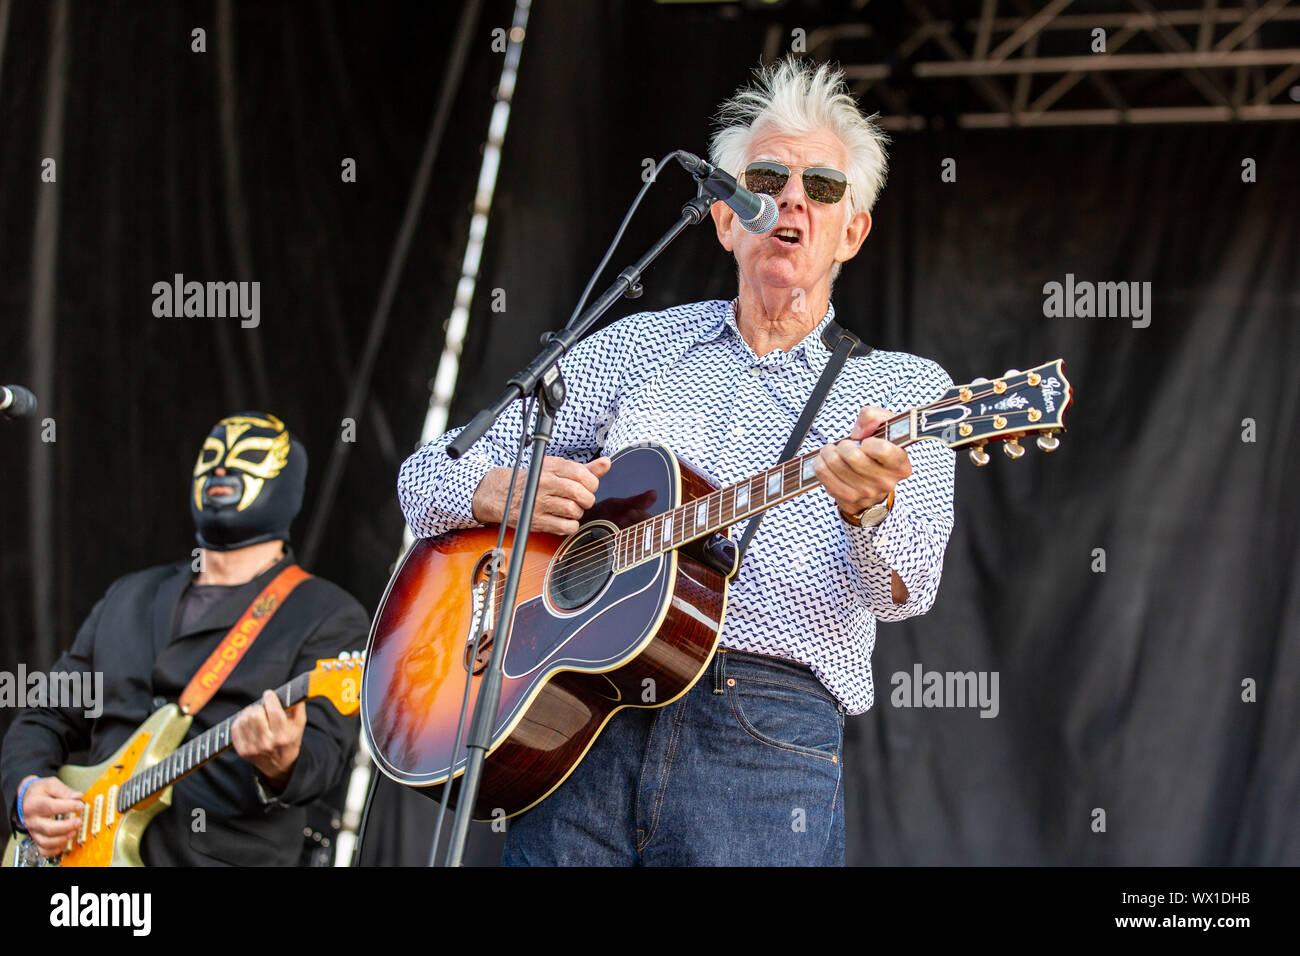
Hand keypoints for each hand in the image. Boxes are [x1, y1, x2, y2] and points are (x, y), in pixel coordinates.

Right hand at [16, 775, 83, 857]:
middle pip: (48, 829)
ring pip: (46, 842)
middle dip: (66, 827)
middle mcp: (32, 819)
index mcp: (34, 804)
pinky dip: (55, 849)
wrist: (27, 799)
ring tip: (73, 831)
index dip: (67, 807)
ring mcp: (34, 831)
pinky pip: (43, 850)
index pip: (51, 807)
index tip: (80, 805)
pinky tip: (65, 842)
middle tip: (79, 821)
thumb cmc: (40, 791)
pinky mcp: (36, 838)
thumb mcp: (50, 784)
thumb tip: (78, 796)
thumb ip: (64, 790)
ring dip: (62, 839)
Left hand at [231, 690, 306, 789]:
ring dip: (248, 712)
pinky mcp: (242, 751)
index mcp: (283, 736)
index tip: (268, 694)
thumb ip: (298, 707)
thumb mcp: (299, 725)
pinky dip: (240, 721)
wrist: (279, 765)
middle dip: (258, 706)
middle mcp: (267, 743)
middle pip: (255, 715)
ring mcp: (253, 748)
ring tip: (255, 714)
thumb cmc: (290, 740)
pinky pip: (235, 728)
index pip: (274, 712)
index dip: (270, 699)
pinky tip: (247, 721)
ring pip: (244, 720)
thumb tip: (292, 690)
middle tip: (262, 707)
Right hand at [472, 456, 611, 536]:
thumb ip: (584, 468)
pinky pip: (566, 527)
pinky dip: (571, 525)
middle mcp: (544, 483)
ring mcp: (539, 502)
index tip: (589, 486)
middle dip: (587, 499)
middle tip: (583, 499)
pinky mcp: (537, 521)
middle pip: (580, 493)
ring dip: (578, 512)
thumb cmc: (535, 480)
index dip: (592, 483)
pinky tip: (565, 519)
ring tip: (571, 508)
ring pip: (574, 510)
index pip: (582, 474)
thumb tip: (606, 463)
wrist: (502, 494)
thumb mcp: (556, 468)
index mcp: (551, 466)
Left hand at [813, 406, 911, 515]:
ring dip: (829, 452)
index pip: (883, 451)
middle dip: (844, 445)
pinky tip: (826, 461)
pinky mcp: (847, 499)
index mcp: (900, 465)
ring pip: (835, 464)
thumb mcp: (884, 426)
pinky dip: (820, 463)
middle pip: (853, 457)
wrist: (872, 480)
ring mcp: (866, 493)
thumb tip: (860, 432)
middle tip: (845, 445)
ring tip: (833, 451)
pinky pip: (824, 474)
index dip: (869, 442)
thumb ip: (874, 416)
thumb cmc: (878, 449)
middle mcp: (886, 482)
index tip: (866, 442)